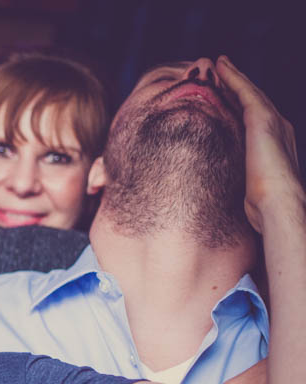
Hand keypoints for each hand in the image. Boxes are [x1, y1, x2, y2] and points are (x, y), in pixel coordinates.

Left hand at [215, 56, 302, 232]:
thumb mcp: (249, 187)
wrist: (278, 204)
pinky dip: (233, 78)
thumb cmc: (263, 205)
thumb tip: (220, 187)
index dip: (239, 103)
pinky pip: (244, 92)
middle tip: (221, 68)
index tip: (226, 93)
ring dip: (234, 76)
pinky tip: (221, 68)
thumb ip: (240, 177)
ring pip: (249, 92)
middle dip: (237, 84)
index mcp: (275, 142)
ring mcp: (273, 121)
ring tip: (219, 63)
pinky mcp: (262, 119)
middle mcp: (278, 127)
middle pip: (253, 100)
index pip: (254, 117)